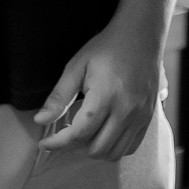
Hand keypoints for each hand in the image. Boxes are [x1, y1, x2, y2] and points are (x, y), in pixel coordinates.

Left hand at [34, 19, 163, 158]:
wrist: (141, 35)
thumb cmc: (107, 48)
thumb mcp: (77, 66)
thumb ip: (59, 96)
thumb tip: (40, 121)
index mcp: (106, 96)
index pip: (79, 133)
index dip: (58, 143)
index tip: (44, 143)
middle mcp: (126, 110)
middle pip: (96, 148)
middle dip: (74, 147)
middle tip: (63, 135)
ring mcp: (140, 116)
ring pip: (114, 153)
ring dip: (94, 150)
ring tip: (83, 135)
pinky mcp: (148, 117)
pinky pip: (130, 147)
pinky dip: (113, 148)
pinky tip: (103, 134)